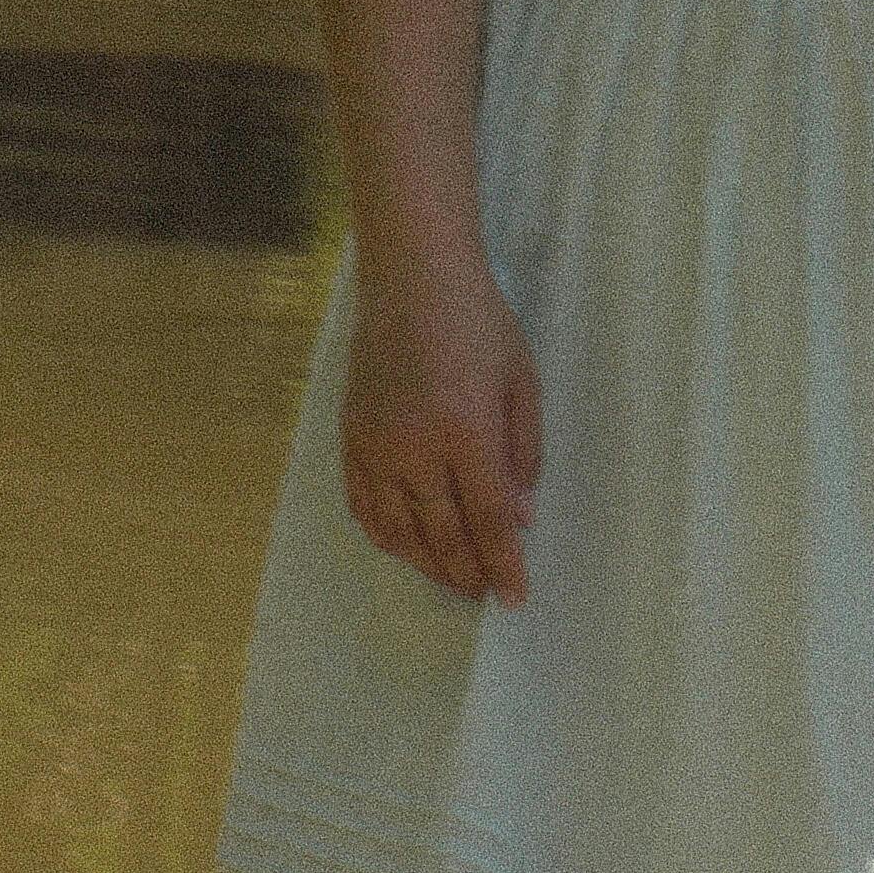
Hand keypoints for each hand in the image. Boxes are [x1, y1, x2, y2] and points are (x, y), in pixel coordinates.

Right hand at [341, 263, 542, 604]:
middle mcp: (413, 446)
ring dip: (426, 563)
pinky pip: (363, 504)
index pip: (487, 520)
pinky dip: (385, 535)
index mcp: (465, 430)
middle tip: (485, 593)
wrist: (411, 275)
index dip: (503, 565)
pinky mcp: (350, 436)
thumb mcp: (522, 381)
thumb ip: (523, 454)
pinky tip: (405, 546)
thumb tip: (520, 519)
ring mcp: (374, 444)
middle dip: (467, 572)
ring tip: (452, 578)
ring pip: (397, 529)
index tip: (515, 597)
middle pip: (441, 534)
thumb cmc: (478, 321)